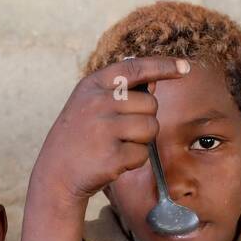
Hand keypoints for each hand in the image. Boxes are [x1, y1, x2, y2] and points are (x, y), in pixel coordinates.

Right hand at [31, 56, 189, 206]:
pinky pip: (143, 153)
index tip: (185, 67)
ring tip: (116, 145)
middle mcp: (98, 102)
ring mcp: (104, 129)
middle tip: (120, 132)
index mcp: (93, 85)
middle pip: (151, 104)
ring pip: (151, 128)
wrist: (56, 174)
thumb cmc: (79, 137)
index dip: (163, 66)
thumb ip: (120, 91)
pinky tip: (113, 161)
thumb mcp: (90, 104)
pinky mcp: (112, 155)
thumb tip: (156, 81)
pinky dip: (133, 160)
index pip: (136, 67)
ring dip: (142, 140)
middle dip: (145, 119)